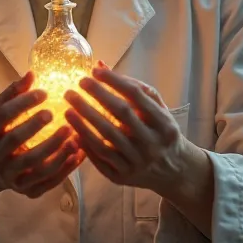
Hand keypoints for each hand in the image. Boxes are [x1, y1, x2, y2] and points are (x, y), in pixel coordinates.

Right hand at [0, 71, 84, 198]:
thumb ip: (12, 94)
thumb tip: (32, 73)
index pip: (3, 116)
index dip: (23, 103)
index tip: (44, 92)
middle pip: (14, 141)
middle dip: (35, 126)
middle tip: (55, 112)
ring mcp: (9, 177)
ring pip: (33, 164)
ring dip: (54, 149)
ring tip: (72, 133)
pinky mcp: (25, 191)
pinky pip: (47, 181)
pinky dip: (65, 168)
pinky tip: (79, 153)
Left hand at [64, 63, 186, 193]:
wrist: (173, 170)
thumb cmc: (161, 131)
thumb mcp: (158, 109)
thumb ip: (133, 87)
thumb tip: (100, 64)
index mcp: (164, 124)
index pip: (136, 96)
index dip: (114, 81)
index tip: (95, 70)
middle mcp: (152, 144)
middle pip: (121, 115)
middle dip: (98, 95)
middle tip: (78, 83)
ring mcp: (137, 163)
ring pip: (106, 139)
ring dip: (84, 121)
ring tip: (68, 106)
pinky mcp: (122, 177)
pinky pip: (99, 158)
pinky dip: (85, 143)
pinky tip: (72, 130)